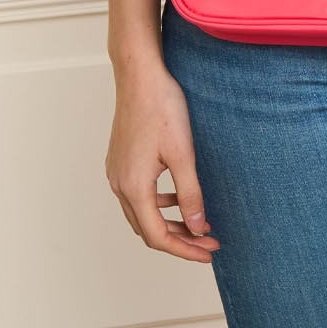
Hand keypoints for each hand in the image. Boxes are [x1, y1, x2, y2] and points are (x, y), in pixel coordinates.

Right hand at [105, 54, 221, 262]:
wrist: (140, 75)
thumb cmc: (161, 107)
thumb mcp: (183, 153)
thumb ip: (190, 194)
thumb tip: (196, 227)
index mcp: (134, 187)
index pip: (158, 236)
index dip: (185, 249)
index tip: (209, 252)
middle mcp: (120, 184)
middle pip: (148, 229)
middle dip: (179, 240)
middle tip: (208, 241)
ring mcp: (117, 172)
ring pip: (142, 213)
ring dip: (169, 223)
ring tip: (198, 222)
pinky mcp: (120, 160)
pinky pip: (138, 195)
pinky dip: (159, 204)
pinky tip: (178, 195)